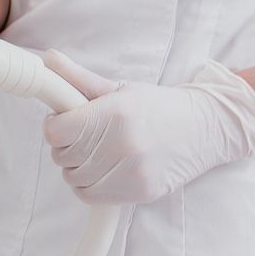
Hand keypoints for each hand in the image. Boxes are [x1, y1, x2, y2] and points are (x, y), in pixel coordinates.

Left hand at [40, 52, 254, 205]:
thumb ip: (79, 79)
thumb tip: (47, 59)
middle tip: (83, 137)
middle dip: (65, 146)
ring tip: (95, 153)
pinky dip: (89, 186)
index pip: (56, 132)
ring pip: (74, 180)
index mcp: (115, 114)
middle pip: (63, 157)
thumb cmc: (158, 107)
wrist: (207, 129)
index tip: (64, 121)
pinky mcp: (140, 193)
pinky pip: (92, 196)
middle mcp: (123, 144)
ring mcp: (133, 172)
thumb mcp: (120, 89)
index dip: (54, 126)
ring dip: (77, 168)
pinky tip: (102, 171)